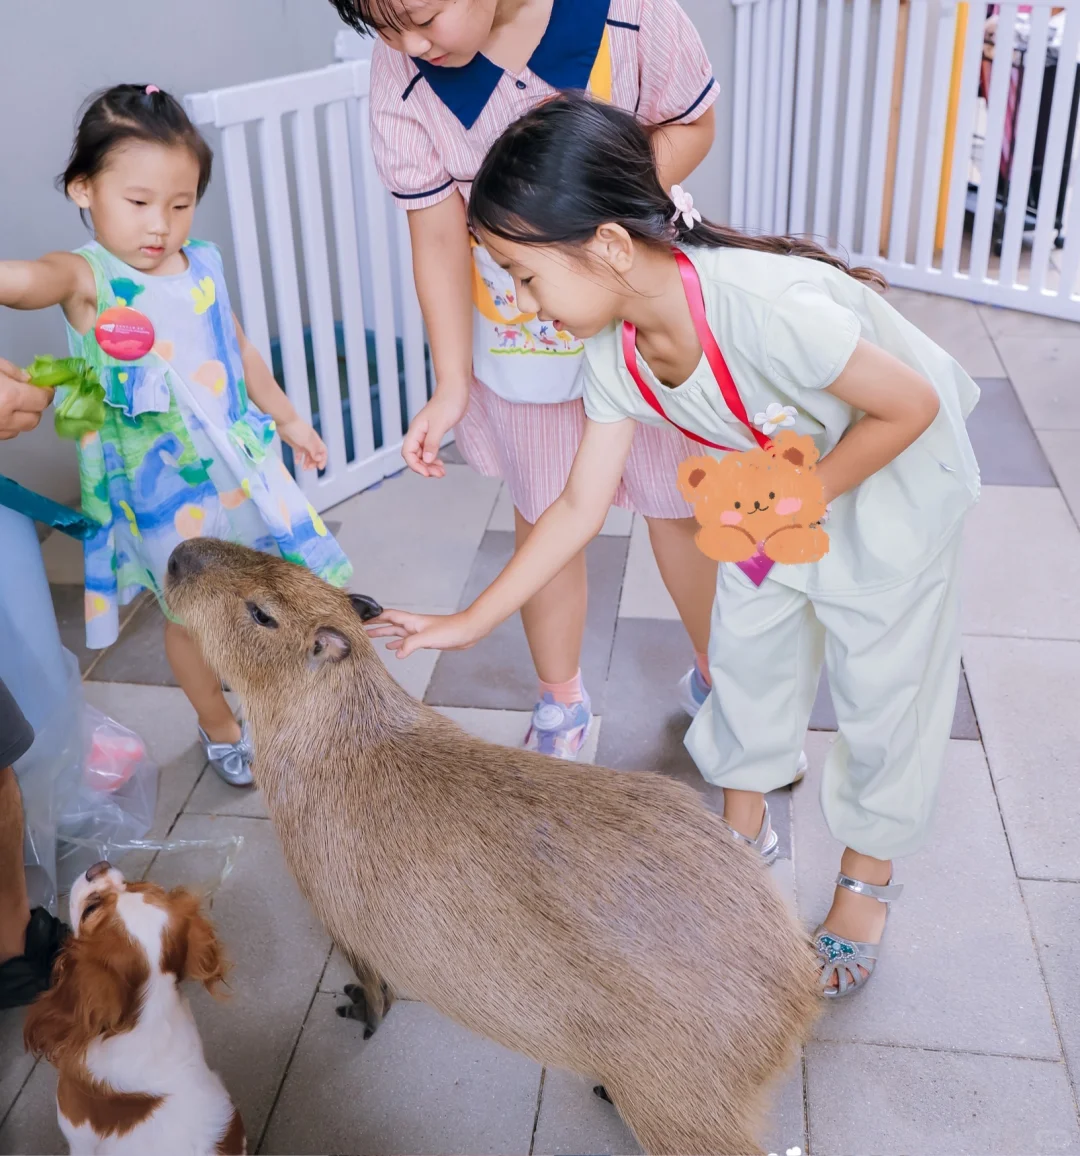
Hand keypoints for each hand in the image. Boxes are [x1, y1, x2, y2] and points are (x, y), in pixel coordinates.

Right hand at [0, 357, 51, 439]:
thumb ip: (12, 371)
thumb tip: (28, 380)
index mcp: (9, 397)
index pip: (42, 400)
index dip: (46, 393)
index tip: (46, 387)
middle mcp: (5, 418)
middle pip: (34, 420)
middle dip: (34, 408)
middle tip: (27, 396)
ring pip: (19, 430)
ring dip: (20, 419)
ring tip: (11, 404)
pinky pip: (4, 433)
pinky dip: (7, 425)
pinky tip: (0, 412)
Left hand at [278, 418, 327, 470]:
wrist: (285, 422)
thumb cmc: (297, 429)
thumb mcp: (307, 441)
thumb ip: (313, 451)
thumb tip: (319, 459)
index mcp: (316, 441)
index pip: (323, 452)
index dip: (323, 460)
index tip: (319, 467)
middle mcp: (311, 443)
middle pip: (316, 455)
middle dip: (314, 463)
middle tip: (309, 468)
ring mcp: (303, 443)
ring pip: (308, 455)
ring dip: (307, 462)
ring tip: (304, 468)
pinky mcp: (296, 444)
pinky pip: (299, 453)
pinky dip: (299, 458)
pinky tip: (297, 463)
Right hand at [366, 608, 486, 658]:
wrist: (468, 632)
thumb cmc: (451, 630)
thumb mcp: (427, 638)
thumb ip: (410, 644)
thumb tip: (397, 653)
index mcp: (412, 621)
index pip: (388, 615)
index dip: (375, 617)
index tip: (361, 619)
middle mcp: (413, 625)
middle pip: (390, 623)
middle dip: (375, 626)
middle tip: (361, 629)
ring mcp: (418, 632)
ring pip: (396, 632)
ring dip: (384, 634)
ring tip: (371, 637)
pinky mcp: (425, 640)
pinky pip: (406, 641)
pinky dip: (398, 644)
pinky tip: (393, 648)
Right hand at [402, 390, 468, 478]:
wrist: (456, 389)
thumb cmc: (448, 402)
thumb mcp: (440, 424)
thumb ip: (432, 442)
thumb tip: (425, 459)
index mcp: (416, 430)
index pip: (408, 453)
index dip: (415, 465)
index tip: (427, 473)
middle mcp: (418, 433)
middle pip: (414, 457)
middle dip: (425, 468)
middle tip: (439, 474)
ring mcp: (426, 434)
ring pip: (422, 455)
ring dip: (430, 465)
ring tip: (441, 472)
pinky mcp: (435, 434)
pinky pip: (430, 451)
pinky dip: (434, 459)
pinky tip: (441, 463)